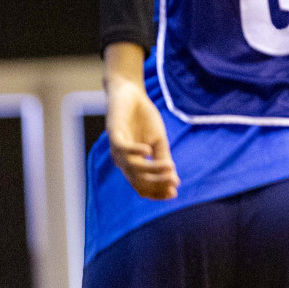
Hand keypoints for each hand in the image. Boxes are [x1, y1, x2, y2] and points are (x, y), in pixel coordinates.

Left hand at [103, 42, 178, 199]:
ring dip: (152, 170)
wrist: (130, 94)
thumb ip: (163, 159)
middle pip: (138, 181)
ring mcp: (117, 149)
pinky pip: (123, 149)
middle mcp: (123, 161)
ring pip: (133, 167)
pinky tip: (148, 150)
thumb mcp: (158, 141)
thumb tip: (174, 180)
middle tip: (174, 182)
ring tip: (170, 167)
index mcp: (133, 165)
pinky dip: (135, 152)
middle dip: (157, 184)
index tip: (174, 193)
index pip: (143, 187)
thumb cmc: (143, 118)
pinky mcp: (114, 134)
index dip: (157, 192)